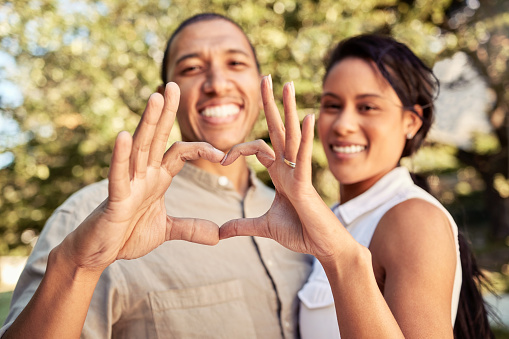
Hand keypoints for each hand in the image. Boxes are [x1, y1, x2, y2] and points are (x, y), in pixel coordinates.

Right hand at [59, 83, 224, 272]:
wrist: (98, 252)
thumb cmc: (127, 235)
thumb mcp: (167, 230)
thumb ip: (191, 228)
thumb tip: (218, 235)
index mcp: (156, 178)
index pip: (180, 153)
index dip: (200, 149)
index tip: (223, 155)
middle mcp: (143, 174)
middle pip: (157, 138)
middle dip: (166, 112)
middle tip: (174, 85)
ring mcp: (128, 183)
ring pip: (139, 147)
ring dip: (148, 122)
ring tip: (155, 97)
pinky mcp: (115, 198)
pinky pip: (118, 174)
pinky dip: (121, 155)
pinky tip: (124, 135)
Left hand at [220, 76, 351, 261]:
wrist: (323, 248)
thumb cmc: (300, 233)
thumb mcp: (263, 227)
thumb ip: (242, 225)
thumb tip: (220, 232)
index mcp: (280, 173)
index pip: (258, 148)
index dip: (237, 149)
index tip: (221, 160)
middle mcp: (290, 168)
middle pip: (278, 129)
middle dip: (271, 104)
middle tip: (267, 77)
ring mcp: (299, 174)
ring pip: (292, 135)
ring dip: (289, 109)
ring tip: (287, 84)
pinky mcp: (306, 186)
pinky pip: (304, 158)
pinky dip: (305, 138)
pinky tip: (306, 117)